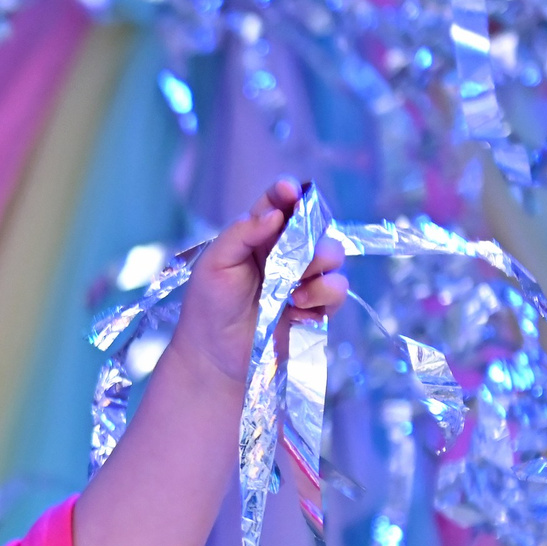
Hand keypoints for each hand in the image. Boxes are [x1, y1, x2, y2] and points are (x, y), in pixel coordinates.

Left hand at [167, 179, 349, 386]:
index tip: (289, 191)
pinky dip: (323, 295)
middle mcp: (285, 251)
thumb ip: (241, 233)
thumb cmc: (209, 305)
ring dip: (318, 267)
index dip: (288, 191)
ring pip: (333, 254)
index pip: (280, 202)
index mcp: (258, 234)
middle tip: (291, 254)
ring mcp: (303, 278)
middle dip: (310, 234)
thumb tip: (275, 213)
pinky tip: (297, 308)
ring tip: (292, 291)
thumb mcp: (215, 263)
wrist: (215, 354)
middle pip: (316, 225)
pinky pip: (338, 288)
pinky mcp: (316, 306)